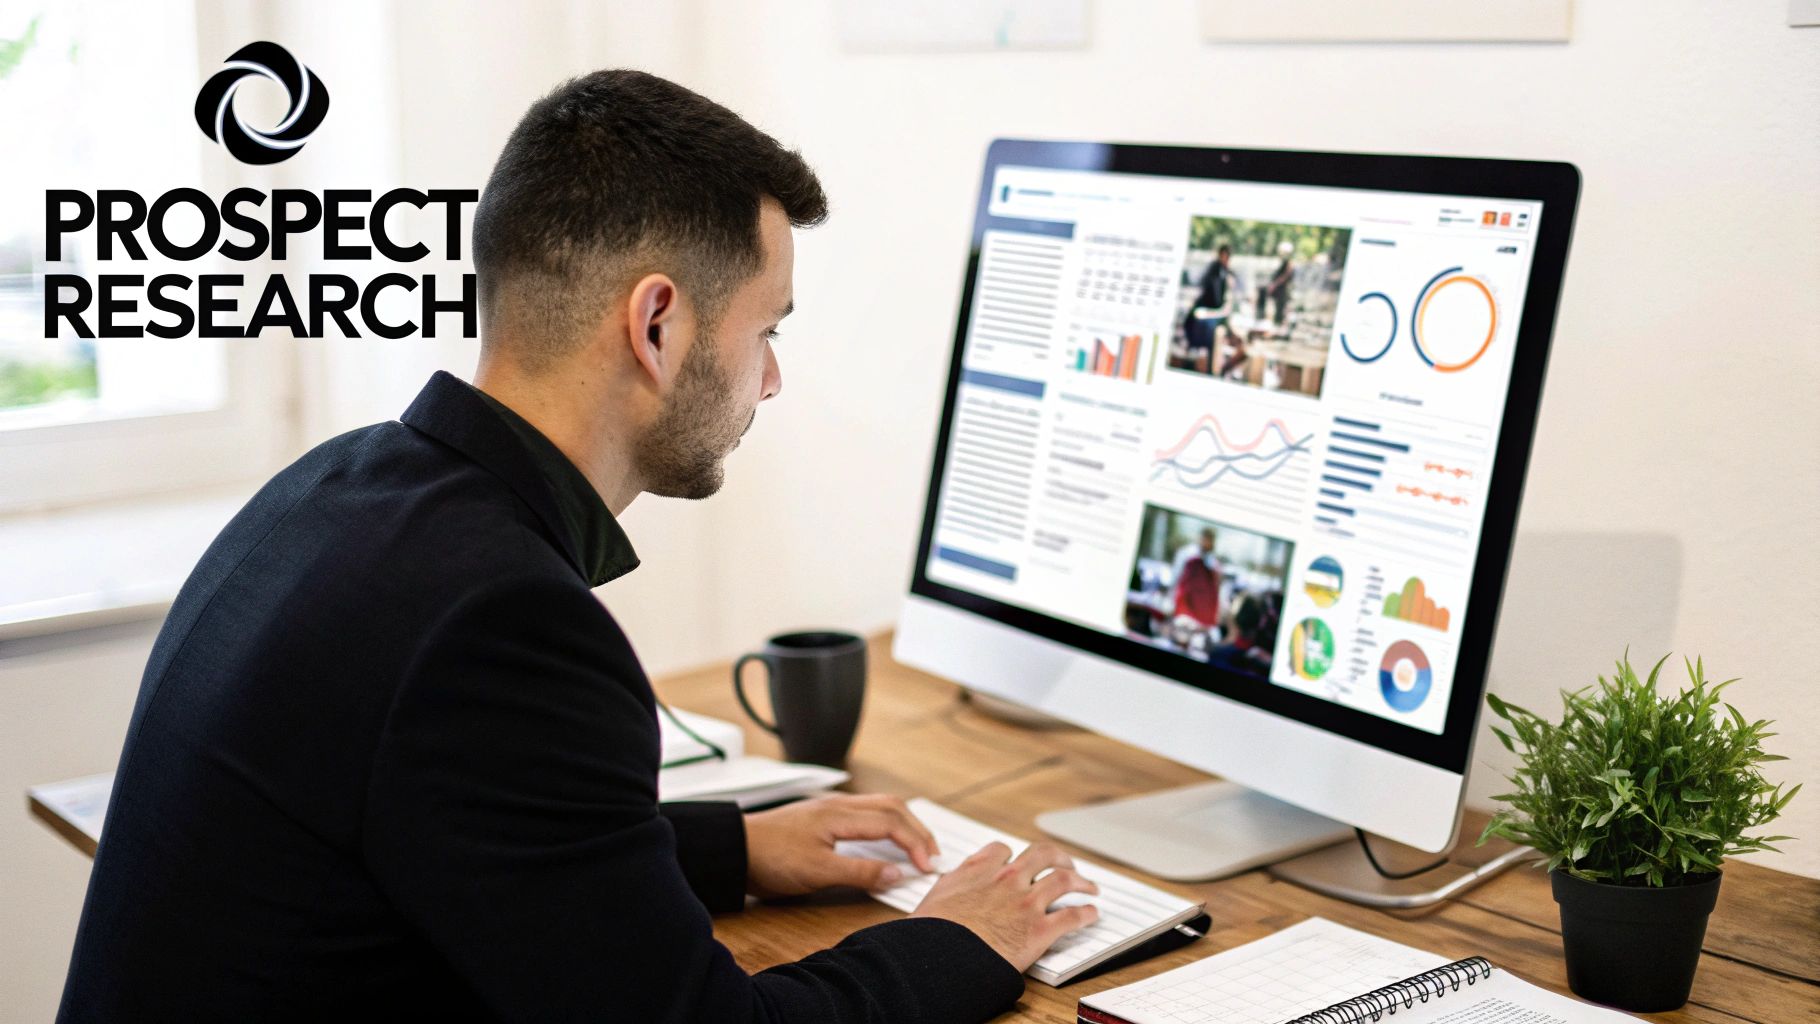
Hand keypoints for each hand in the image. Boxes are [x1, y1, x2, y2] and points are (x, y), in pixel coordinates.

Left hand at [743, 794, 938, 897]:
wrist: (735, 849)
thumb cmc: (770, 857)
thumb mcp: (817, 872)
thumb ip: (859, 872)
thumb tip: (897, 873)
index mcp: (840, 814)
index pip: (892, 822)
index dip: (915, 843)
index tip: (929, 866)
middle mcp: (839, 805)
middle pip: (893, 807)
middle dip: (918, 829)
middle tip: (934, 854)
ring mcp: (831, 809)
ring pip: (881, 806)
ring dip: (905, 824)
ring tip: (919, 845)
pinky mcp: (823, 818)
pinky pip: (866, 813)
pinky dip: (887, 824)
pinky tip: (887, 838)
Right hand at [910, 840, 1099, 970]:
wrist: (942, 956)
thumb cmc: (933, 934)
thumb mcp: (934, 899)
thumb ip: (950, 888)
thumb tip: (950, 888)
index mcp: (978, 870)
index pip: (1002, 850)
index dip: (1012, 855)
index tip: (1016, 860)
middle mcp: (1006, 880)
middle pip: (1042, 855)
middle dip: (1057, 858)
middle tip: (1064, 865)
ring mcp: (1025, 903)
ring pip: (1064, 880)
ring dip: (1081, 882)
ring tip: (1088, 887)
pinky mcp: (1040, 929)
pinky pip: (1071, 916)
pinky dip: (1085, 914)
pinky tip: (1091, 915)